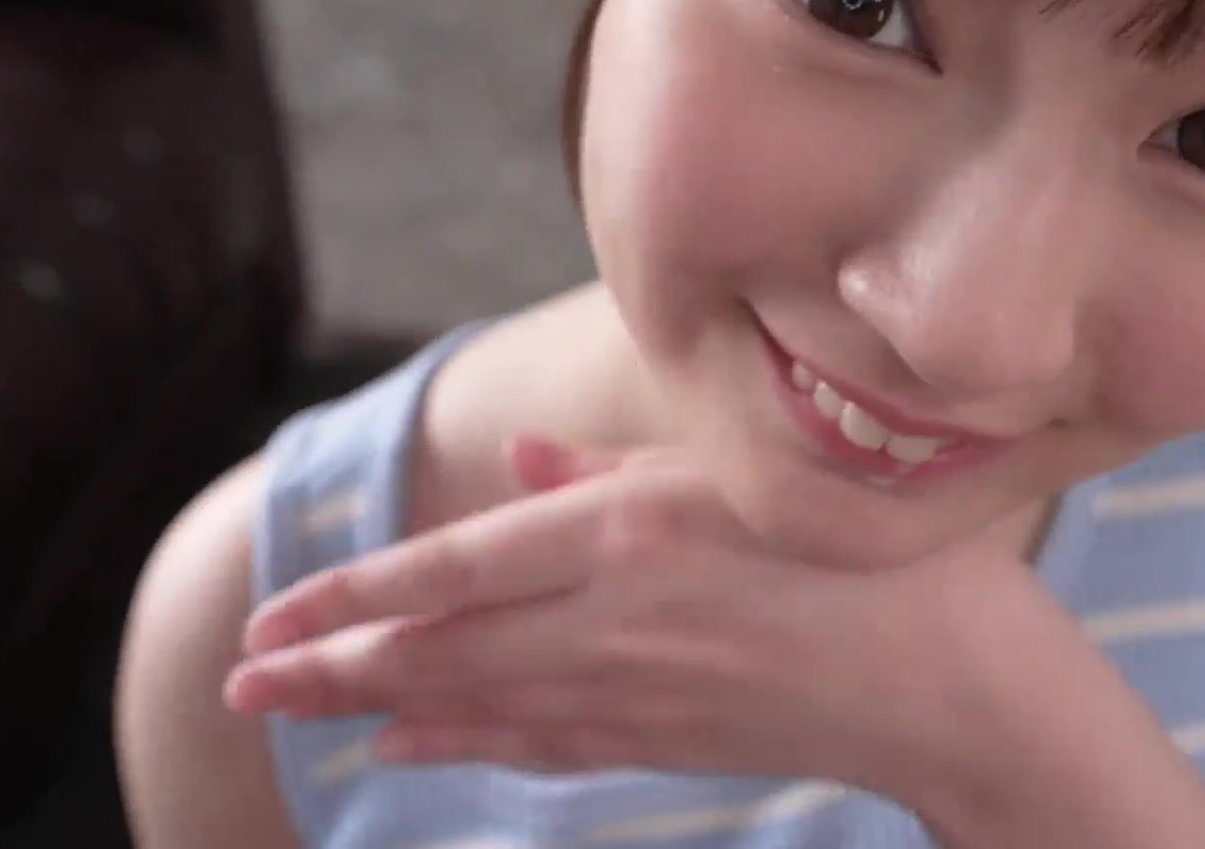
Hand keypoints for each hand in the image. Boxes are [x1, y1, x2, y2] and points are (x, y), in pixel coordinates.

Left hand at [222, 436, 1041, 804]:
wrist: (963, 691)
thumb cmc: (880, 551)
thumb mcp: (754, 473)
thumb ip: (620, 467)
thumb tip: (514, 458)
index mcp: (635, 531)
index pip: (457, 568)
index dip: (355, 594)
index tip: (274, 614)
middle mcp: (616, 619)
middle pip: (441, 649)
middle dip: (330, 667)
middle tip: (240, 683)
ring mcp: (635, 694)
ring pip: (473, 702)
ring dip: (373, 707)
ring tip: (292, 714)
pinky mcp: (662, 741)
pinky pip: (534, 746)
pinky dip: (462, 743)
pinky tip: (409, 745)